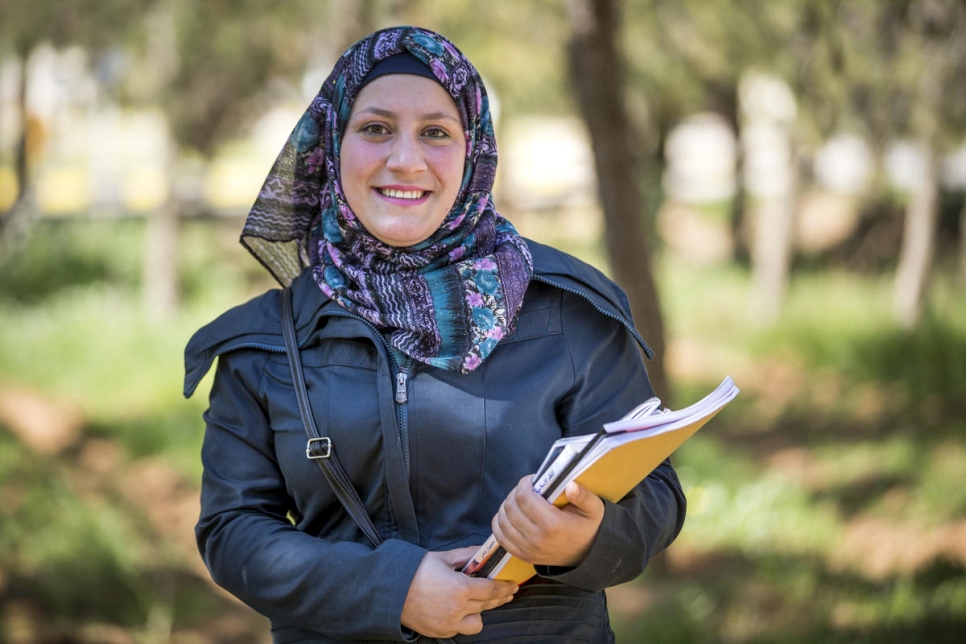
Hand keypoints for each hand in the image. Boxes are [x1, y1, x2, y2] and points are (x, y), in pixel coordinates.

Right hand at [401, 545, 517, 637]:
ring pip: (477, 623)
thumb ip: (466, 555)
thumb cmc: (415, 571)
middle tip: (507, 592)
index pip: (492, 590)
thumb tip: (483, 551)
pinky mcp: (440, 632)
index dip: (505, 587)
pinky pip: (459, 629)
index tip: (512, 585)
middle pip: (488, 605)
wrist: (390, 590)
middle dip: (500, 598)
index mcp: (461, 588)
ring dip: (479, 613)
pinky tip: (458, 610)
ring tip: (477, 603)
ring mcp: (449, 623)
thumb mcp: (443, 558)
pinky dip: (461, 620)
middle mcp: (458, 609)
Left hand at [491, 476, 604, 567]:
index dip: (523, 484)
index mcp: (553, 524)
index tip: (531, 481)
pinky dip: (499, 523)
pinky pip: (500, 537)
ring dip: (506, 506)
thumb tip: (570, 485)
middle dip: (514, 493)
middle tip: (525, 490)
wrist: (585, 555)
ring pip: (502, 520)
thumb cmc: (587, 527)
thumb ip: (583, 496)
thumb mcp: (593, 509)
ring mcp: (528, 549)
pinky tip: (508, 515)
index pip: (524, 498)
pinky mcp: (522, 555)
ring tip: (518, 501)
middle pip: (510, 507)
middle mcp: (537, 538)